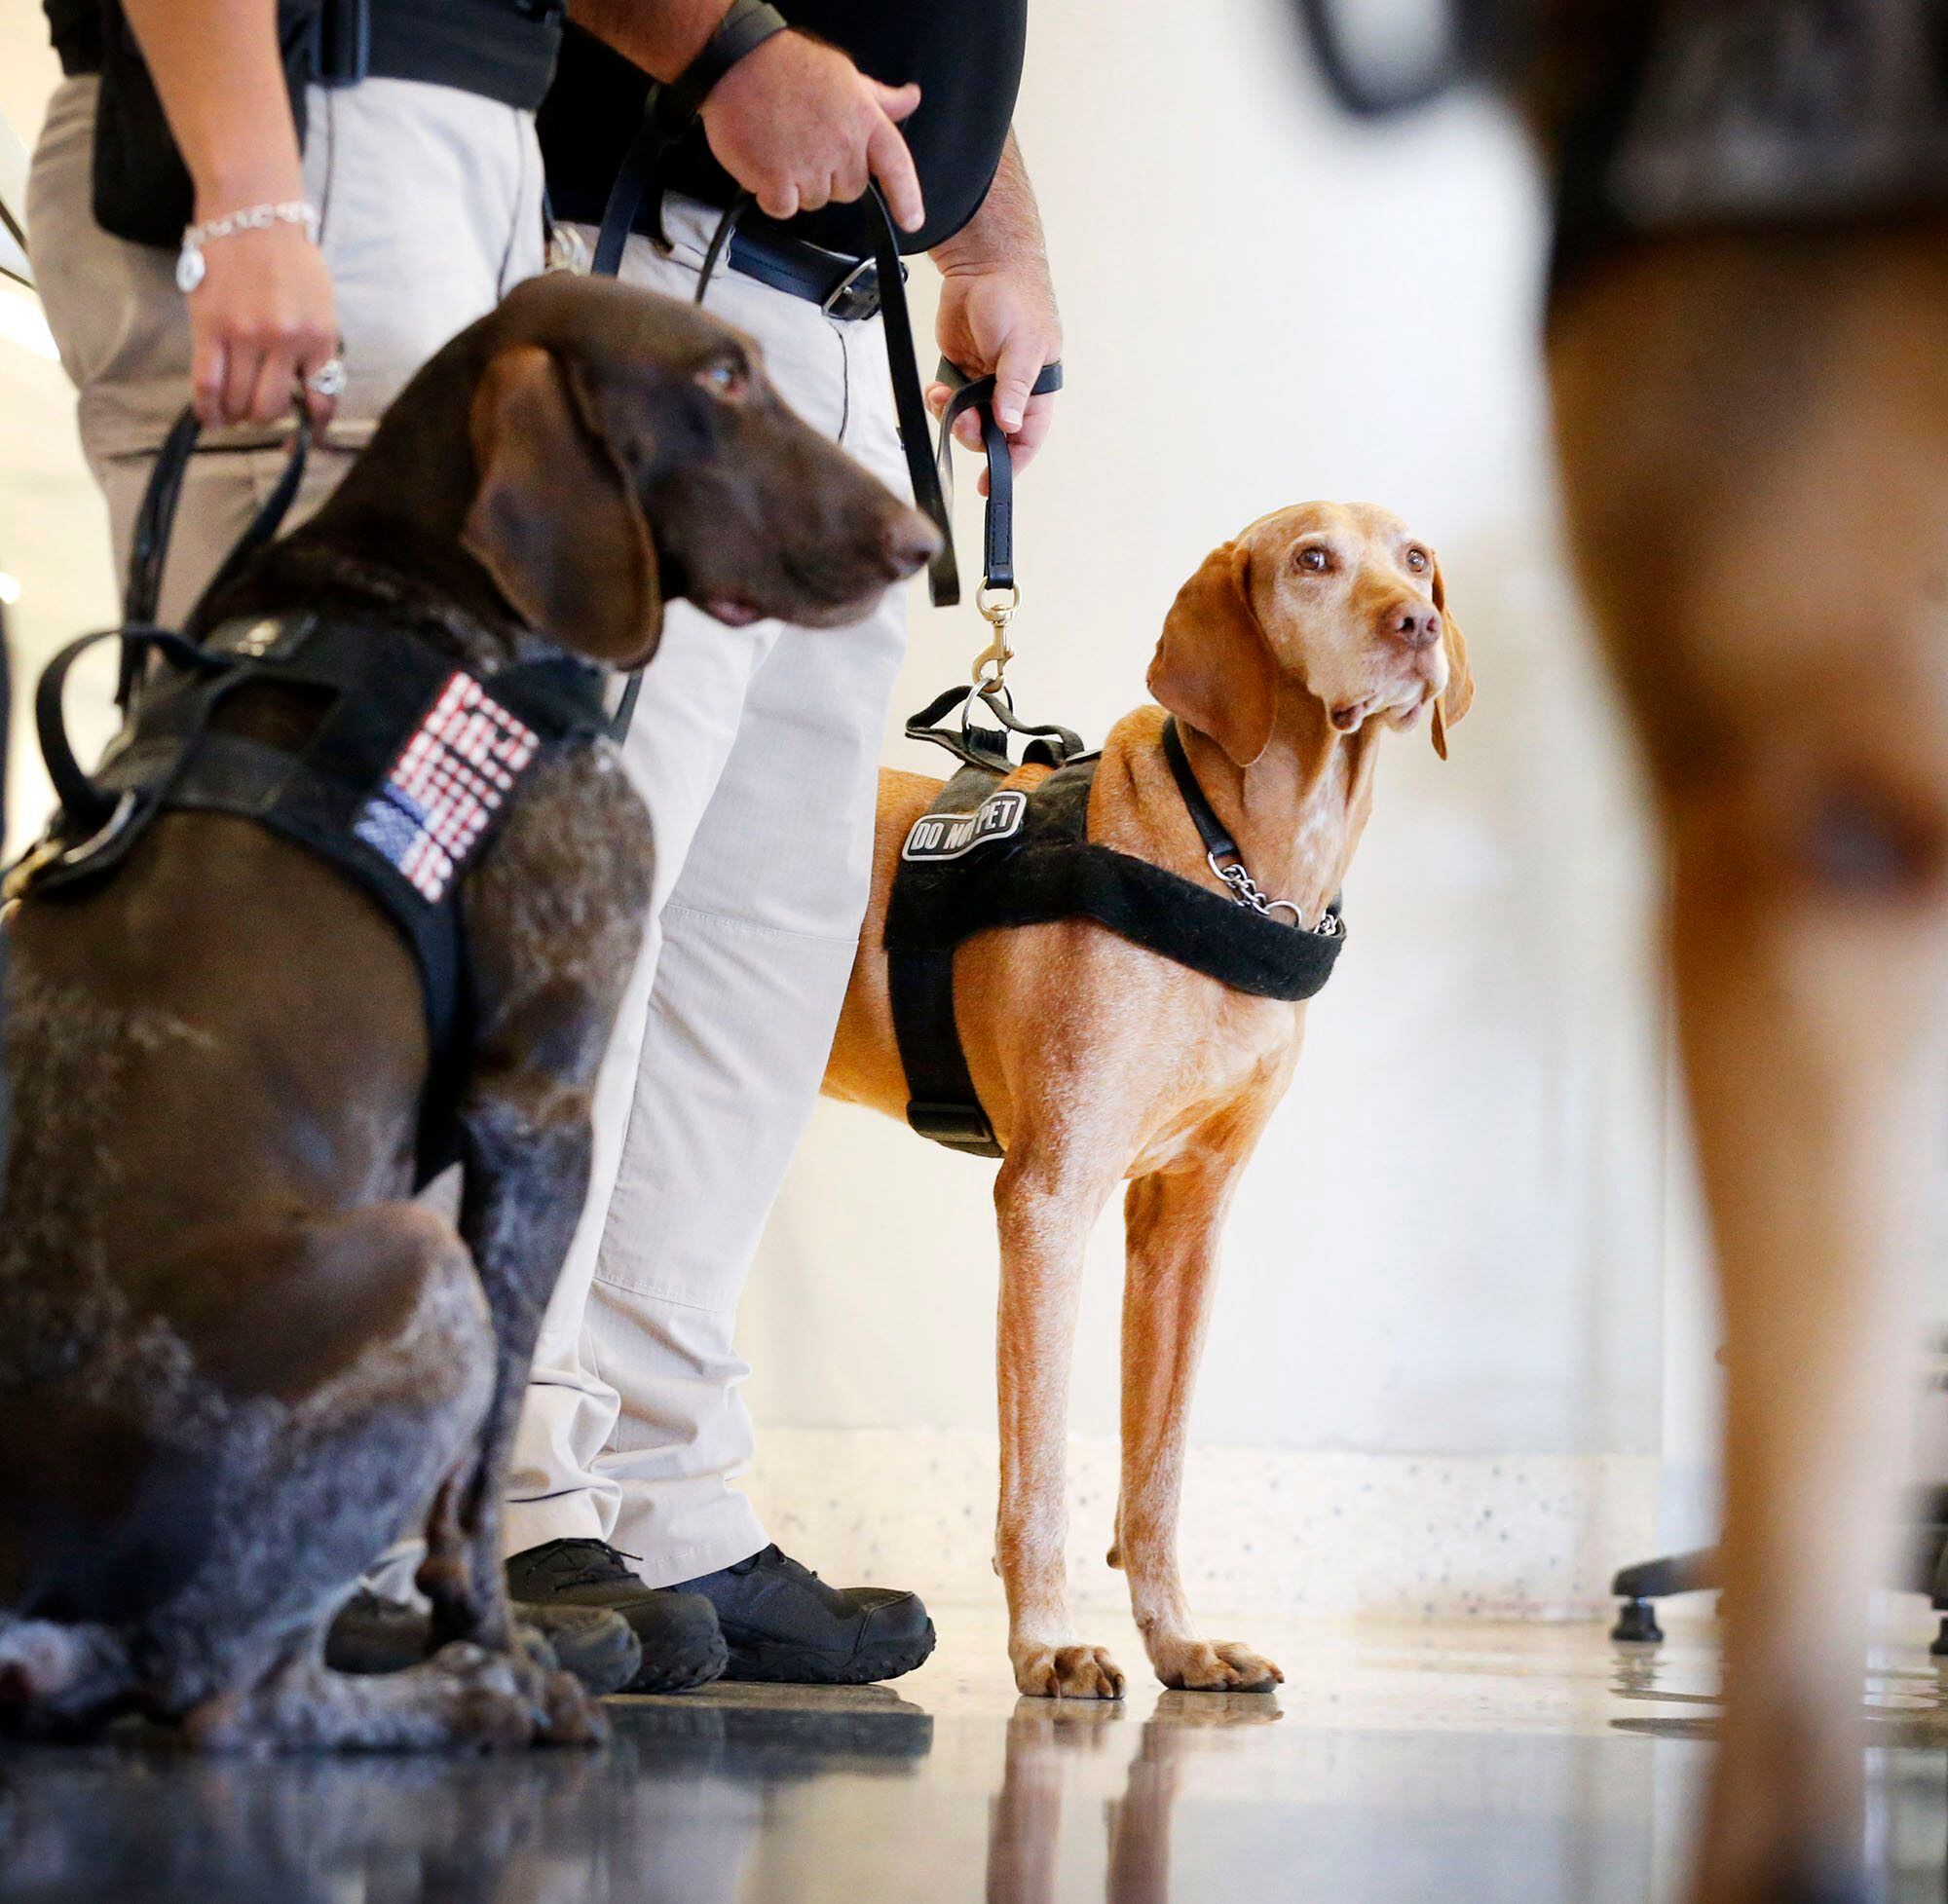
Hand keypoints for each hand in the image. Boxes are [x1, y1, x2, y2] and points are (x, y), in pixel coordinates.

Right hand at [187, 216, 339, 428]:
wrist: (253, 212)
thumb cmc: (290, 260)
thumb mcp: (321, 306)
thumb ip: (315, 348)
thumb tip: (304, 392)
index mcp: (320, 337)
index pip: (321, 401)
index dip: (311, 431)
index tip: (300, 441)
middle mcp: (285, 341)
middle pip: (271, 407)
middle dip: (263, 419)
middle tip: (255, 414)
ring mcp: (246, 335)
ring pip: (238, 400)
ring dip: (235, 415)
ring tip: (231, 413)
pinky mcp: (210, 326)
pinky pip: (206, 383)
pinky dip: (207, 409)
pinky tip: (209, 418)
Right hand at [699, 30, 924, 230]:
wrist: (736, 62)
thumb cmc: (787, 66)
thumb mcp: (844, 75)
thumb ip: (879, 98)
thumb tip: (910, 99)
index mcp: (864, 119)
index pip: (896, 165)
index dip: (907, 197)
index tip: (912, 221)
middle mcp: (843, 147)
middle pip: (849, 190)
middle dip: (830, 177)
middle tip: (806, 144)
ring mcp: (811, 167)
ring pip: (815, 201)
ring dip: (798, 184)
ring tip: (781, 145)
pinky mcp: (778, 182)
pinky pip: (784, 208)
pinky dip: (772, 194)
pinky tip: (764, 162)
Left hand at [927, 256, 1062, 489]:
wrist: (983, 264)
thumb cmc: (1016, 299)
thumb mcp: (1021, 346)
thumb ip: (1014, 387)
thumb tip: (1010, 425)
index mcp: (1036, 390)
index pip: (1027, 440)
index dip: (1010, 465)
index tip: (988, 483)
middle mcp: (1010, 392)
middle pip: (990, 436)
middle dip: (971, 433)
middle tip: (958, 416)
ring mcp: (983, 383)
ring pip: (965, 421)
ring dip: (951, 416)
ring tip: (942, 395)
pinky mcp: (959, 371)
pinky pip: (947, 401)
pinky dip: (938, 401)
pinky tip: (935, 388)